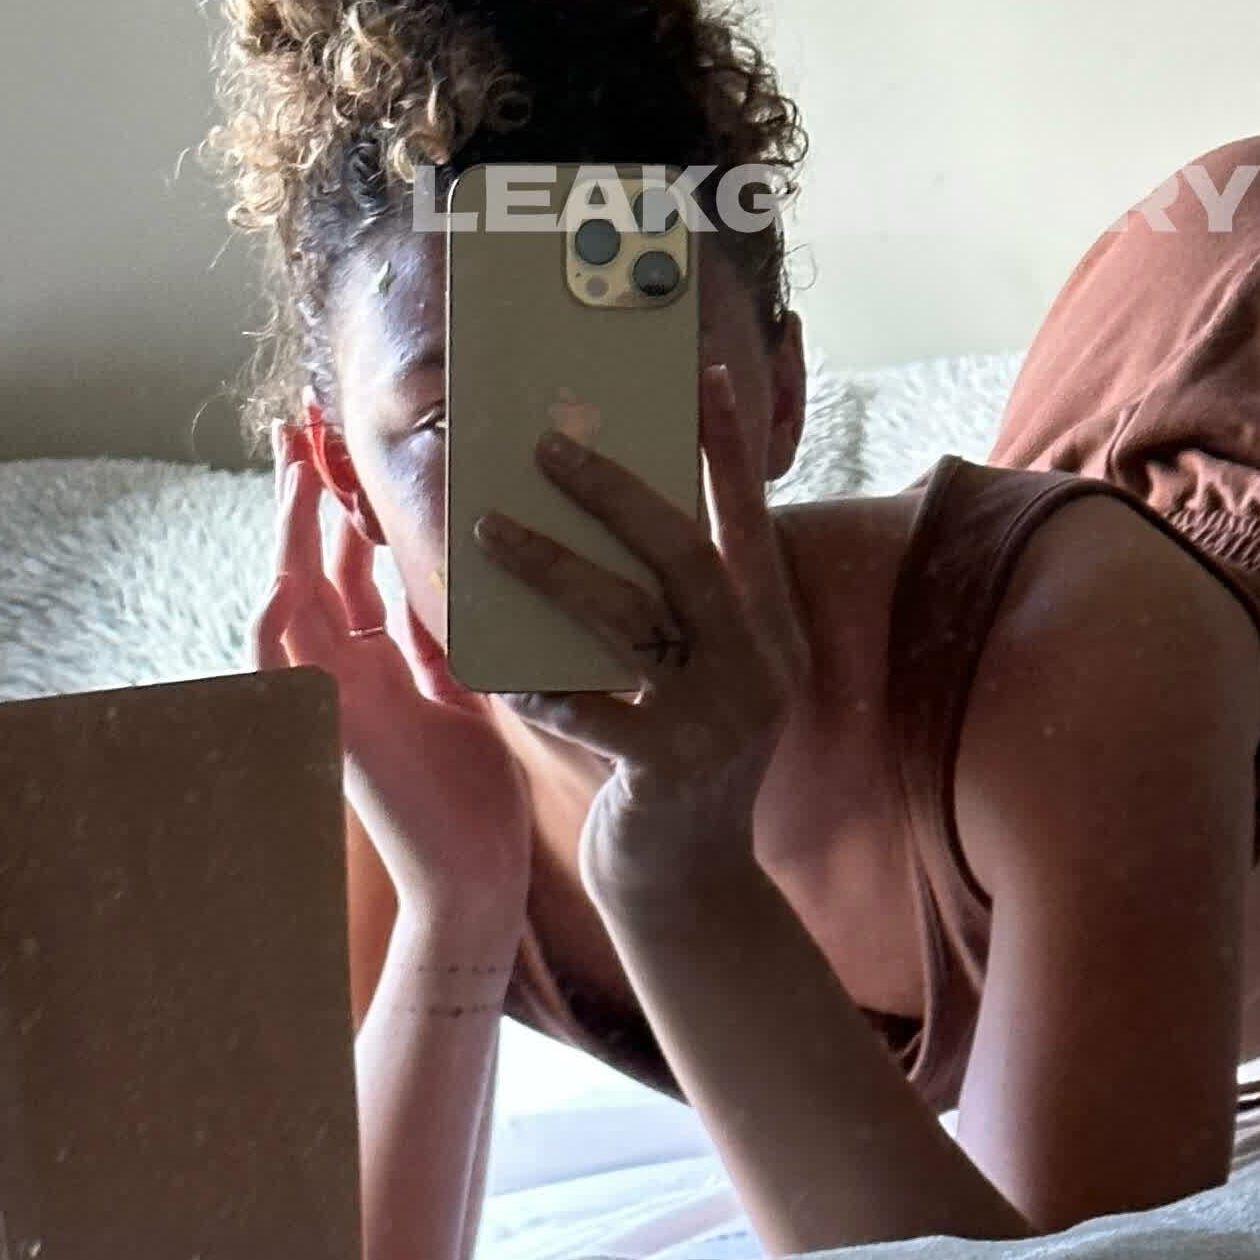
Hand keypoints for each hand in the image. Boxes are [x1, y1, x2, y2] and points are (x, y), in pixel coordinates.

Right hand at [255, 425, 533, 926]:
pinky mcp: (329, 728)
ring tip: (295, 467)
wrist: (475, 873)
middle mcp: (343, 667)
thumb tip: (445, 564)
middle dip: (301, 492)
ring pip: (288, 597)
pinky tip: (285, 573)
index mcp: (375, 656)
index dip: (338, 498)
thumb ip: (440, 629)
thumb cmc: (473, 788)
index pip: (345, 559)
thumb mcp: (463, 684)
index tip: (338, 436)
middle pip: (309, 561)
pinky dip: (279, 619)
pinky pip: (288, 668)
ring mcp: (329, 696)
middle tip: (299, 420)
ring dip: (287, 534)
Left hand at [475, 364, 806, 905]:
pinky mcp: (668, 768)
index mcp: (771, 633)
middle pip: (685, 553)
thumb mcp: (699, 679)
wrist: (687, 885)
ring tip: (488, 529)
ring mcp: (718, 719)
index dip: (729, 448)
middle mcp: (759, 666)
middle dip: (614, 490)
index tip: (707, 374)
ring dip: (550, 567)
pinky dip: (534, 683)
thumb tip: (617, 509)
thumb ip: (680, 610)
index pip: (748, 521)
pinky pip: (585, 707)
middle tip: (547, 444)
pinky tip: (488, 664)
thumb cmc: (677, 762)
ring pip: (626, 618)